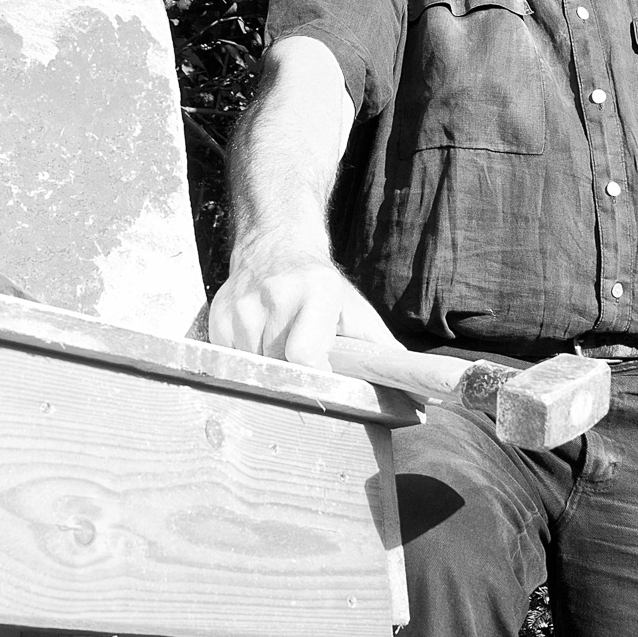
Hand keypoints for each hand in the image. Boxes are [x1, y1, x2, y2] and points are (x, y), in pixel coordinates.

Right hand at [208, 244, 397, 368]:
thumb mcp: (357, 312)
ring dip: (267, 373)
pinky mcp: (218, 316)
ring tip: (280, 355)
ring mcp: (242, 306)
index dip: (314, 378)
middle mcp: (276, 295)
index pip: (304, 354)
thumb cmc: (323, 287)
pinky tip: (258, 346)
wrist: (275, 243)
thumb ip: (383, 352)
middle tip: (304, 374)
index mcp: (318, 293)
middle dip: (292, 379)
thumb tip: (419, 393)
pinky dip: (245, 364)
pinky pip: (229, 360)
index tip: (322, 387)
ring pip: (251, 368)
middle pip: (279, 367)